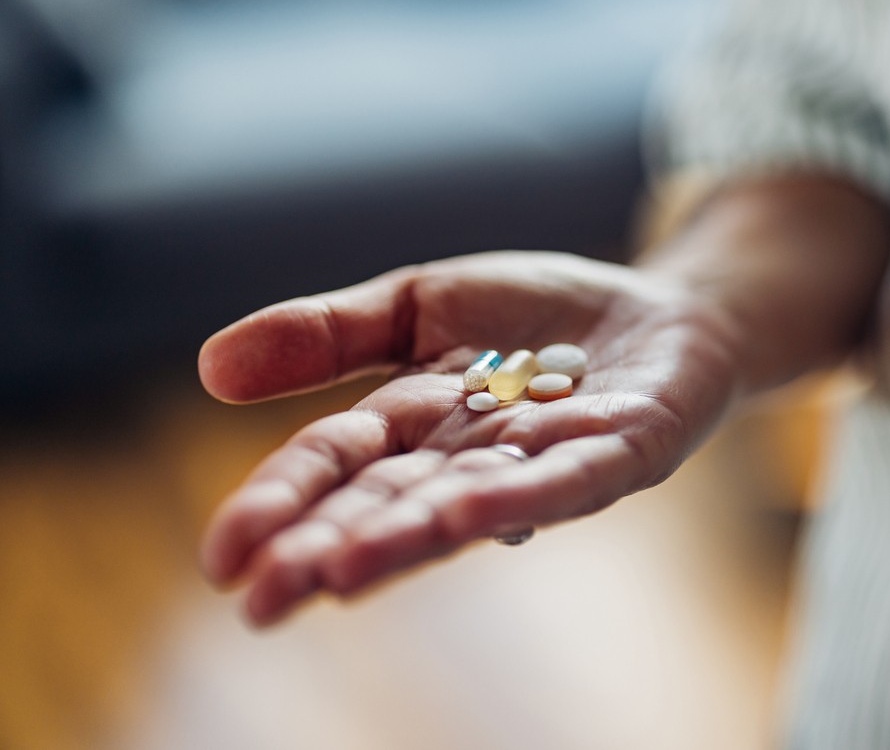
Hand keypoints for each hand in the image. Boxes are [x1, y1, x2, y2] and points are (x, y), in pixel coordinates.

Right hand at [198, 251, 741, 626]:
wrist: (665, 312)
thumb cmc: (538, 319)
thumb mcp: (422, 304)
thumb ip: (331, 335)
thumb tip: (209, 368)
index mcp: (420, 422)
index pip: (339, 461)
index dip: (281, 503)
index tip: (220, 558)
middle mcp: (477, 457)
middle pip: (393, 499)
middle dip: (328, 544)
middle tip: (260, 599)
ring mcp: (551, 460)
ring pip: (471, 503)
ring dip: (407, 536)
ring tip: (339, 570)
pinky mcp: (626, 451)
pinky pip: (572, 479)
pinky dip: (524, 498)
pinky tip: (470, 518)